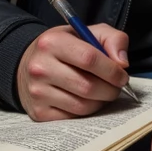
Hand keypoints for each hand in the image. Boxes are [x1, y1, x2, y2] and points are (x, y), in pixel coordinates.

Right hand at [17, 22, 131, 120]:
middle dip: (110, 90)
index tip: (122, 76)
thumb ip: (112, 39)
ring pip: (83, 106)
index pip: (89, 59)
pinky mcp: (39, 112)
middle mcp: (40, 68)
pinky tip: (86, 100)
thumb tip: (122, 63)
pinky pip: (74, 117)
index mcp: (52, 43)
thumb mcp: (87, 33)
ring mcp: (37, 92)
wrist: (28, 64)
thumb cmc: (64, 48)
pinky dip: (87, 111)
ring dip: (101, 102)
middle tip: (115, 87)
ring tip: (102, 93)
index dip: (112, 70)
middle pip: (88, 86)